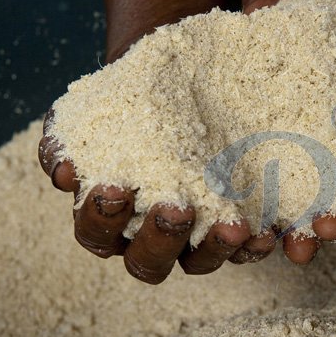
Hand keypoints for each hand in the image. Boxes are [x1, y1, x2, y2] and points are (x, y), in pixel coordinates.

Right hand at [38, 0, 273, 284]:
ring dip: (219, 249)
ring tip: (236, 224)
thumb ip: (70, 137)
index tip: (115, 187)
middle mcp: (153, 235)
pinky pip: (251, 246)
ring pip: (204, 261)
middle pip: (150, 262)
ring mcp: (197, 235)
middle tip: (177, 206)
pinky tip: (274, 228)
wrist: (184, 74)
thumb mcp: (98, 106)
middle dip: (161, 239)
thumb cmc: (134, 94)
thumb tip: (61, 172)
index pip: (97, 233)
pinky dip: (263, 242)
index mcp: (112, 216)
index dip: (102, 218)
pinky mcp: (239, 223)